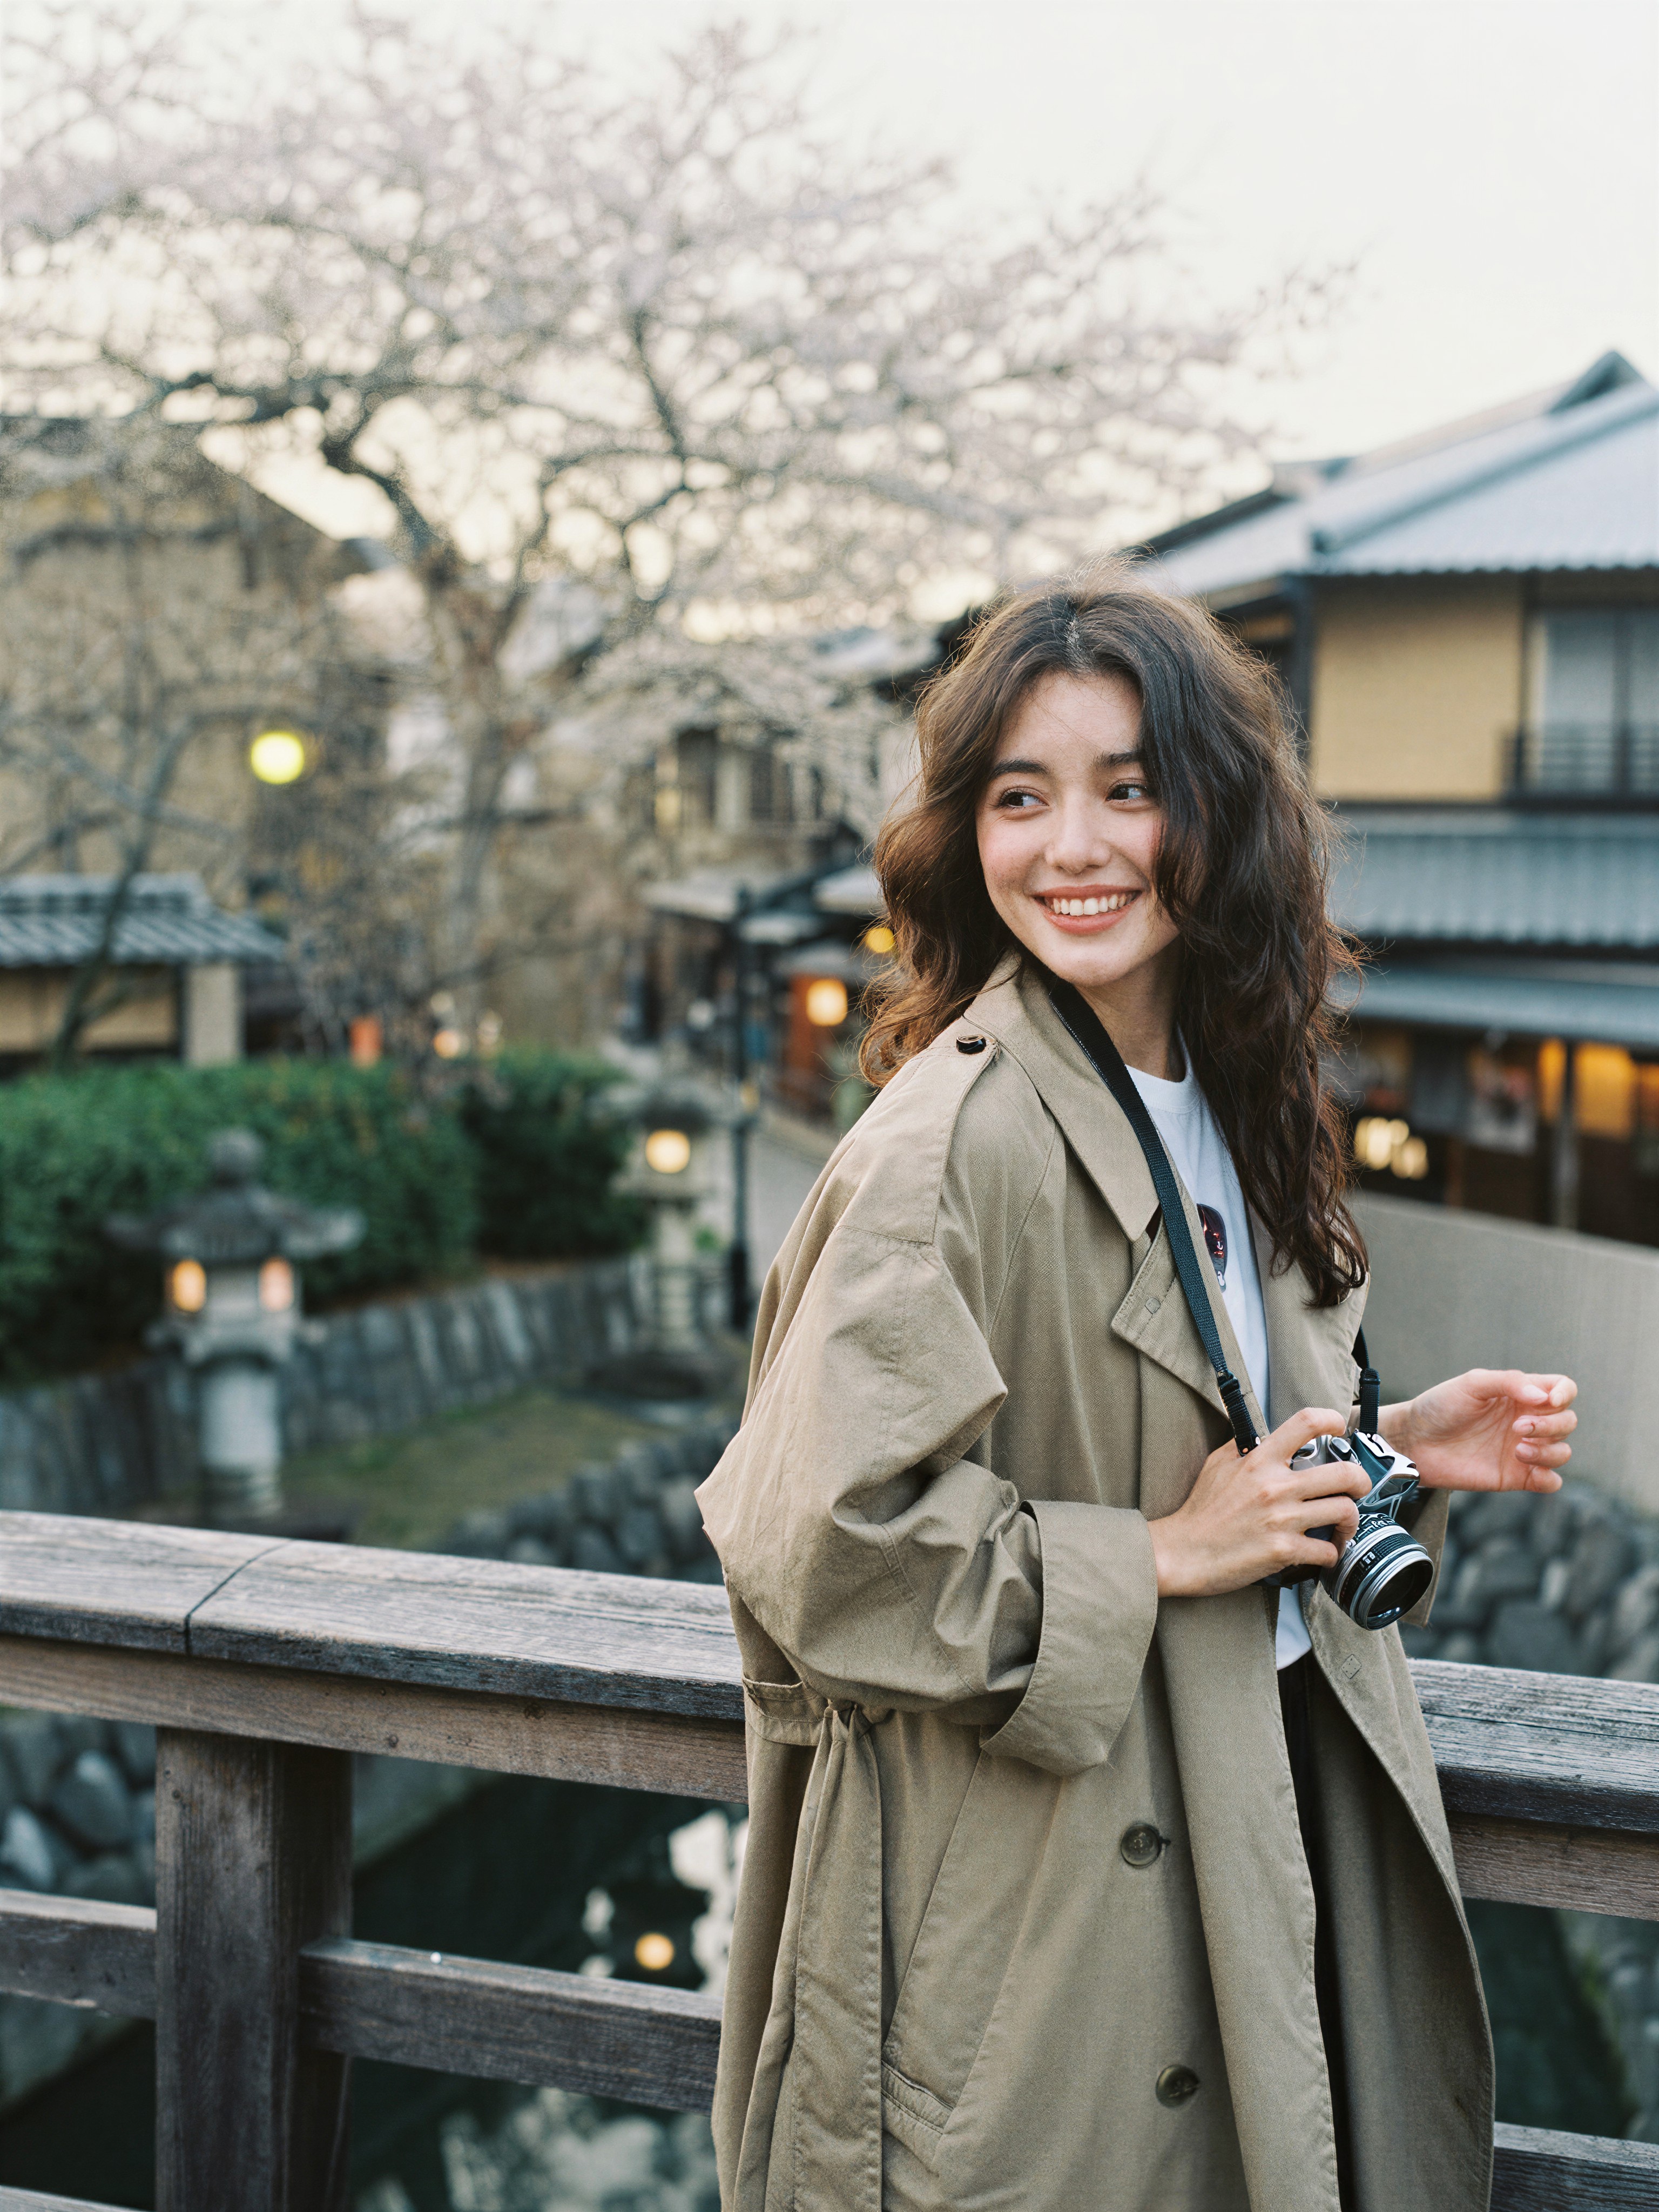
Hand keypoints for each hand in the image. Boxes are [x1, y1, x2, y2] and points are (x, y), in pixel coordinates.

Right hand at [1147, 1406, 1373, 1598]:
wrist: (1184, 1552)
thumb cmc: (1201, 1510)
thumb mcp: (1218, 1464)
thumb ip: (1245, 1447)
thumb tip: (1267, 1436)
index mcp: (1260, 1460)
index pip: (1305, 1423)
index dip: (1331, 1419)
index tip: (1339, 1428)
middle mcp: (1275, 1486)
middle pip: (1344, 1473)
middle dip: (1361, 1481)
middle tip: (1357, 1488)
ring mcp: (1282, 1519)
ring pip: (1344, 1512)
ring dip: (1350, 1521)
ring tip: (1343, 1525)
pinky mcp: (1284, 1551)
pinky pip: (1328, 1551)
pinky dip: (1332, 1554)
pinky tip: (1323, 1553)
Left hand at [1379, 1370, 1576, 1492]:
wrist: (1415, 1442)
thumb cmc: (1440, 1407)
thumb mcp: (1471, 1384)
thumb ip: (1508, 1382)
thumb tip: (1543, 1397)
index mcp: (1520, 1395)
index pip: (1562, 1390)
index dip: (1564, 1393)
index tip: (1549, 1401)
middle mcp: (1527, 1421)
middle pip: (1567, 1421)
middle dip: (1551, 1425)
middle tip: (1516, 1428)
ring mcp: (1523, 1449)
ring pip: (1562, 1452)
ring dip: (1549, 1451)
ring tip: (1516, 1449)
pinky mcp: (1515, 1476)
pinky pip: (1550, 1482)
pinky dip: (1549, 1478)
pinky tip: (1527, 1469)